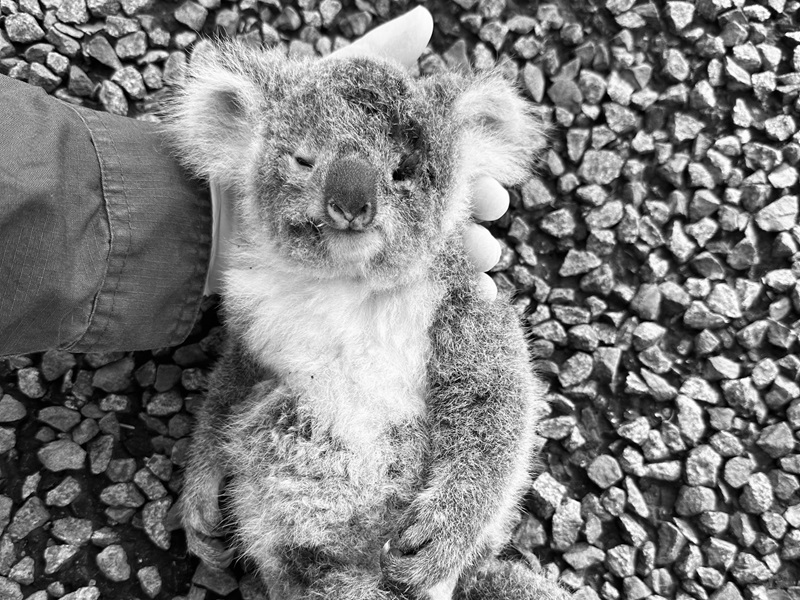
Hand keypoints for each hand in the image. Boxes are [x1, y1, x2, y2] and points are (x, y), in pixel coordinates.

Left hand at [205, 7, 509, 298]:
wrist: (225, 197)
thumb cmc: (277, 137)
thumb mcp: (327, 87)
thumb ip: (378, 56)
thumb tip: (425, 18)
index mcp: (395, 162)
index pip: (449, 170)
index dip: (476, 177)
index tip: (494, 187)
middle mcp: (393, 202)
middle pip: (451, 212)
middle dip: (477, 217)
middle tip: (489, 222)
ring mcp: (380, 240)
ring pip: (441, 251)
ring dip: (472, 256)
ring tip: (482, 259)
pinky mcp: (363, 272)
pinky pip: (413, 285)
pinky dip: (453, 292)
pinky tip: (476, 296)